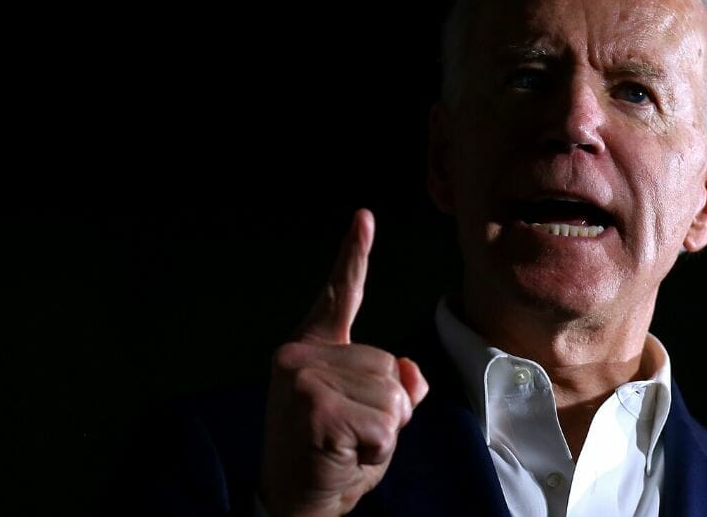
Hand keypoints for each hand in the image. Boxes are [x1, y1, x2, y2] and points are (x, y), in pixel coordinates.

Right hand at [259, 209, 428, 515]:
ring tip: (345, 446)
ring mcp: (304, 377)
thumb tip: (410, 371)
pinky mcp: (315, 405)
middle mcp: (300, 355)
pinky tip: (344, 456)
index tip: (365, 218)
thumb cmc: (332, 461)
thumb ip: (394, 387)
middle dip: (387, 409)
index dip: (354, 256)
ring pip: (393, 395)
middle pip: (390, 364)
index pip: (340, 296)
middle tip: (348, 436)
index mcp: (312, 350)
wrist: (296, 506)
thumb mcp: (372, 418)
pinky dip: (378, 449)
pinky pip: (385, 422)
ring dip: (383, 432)